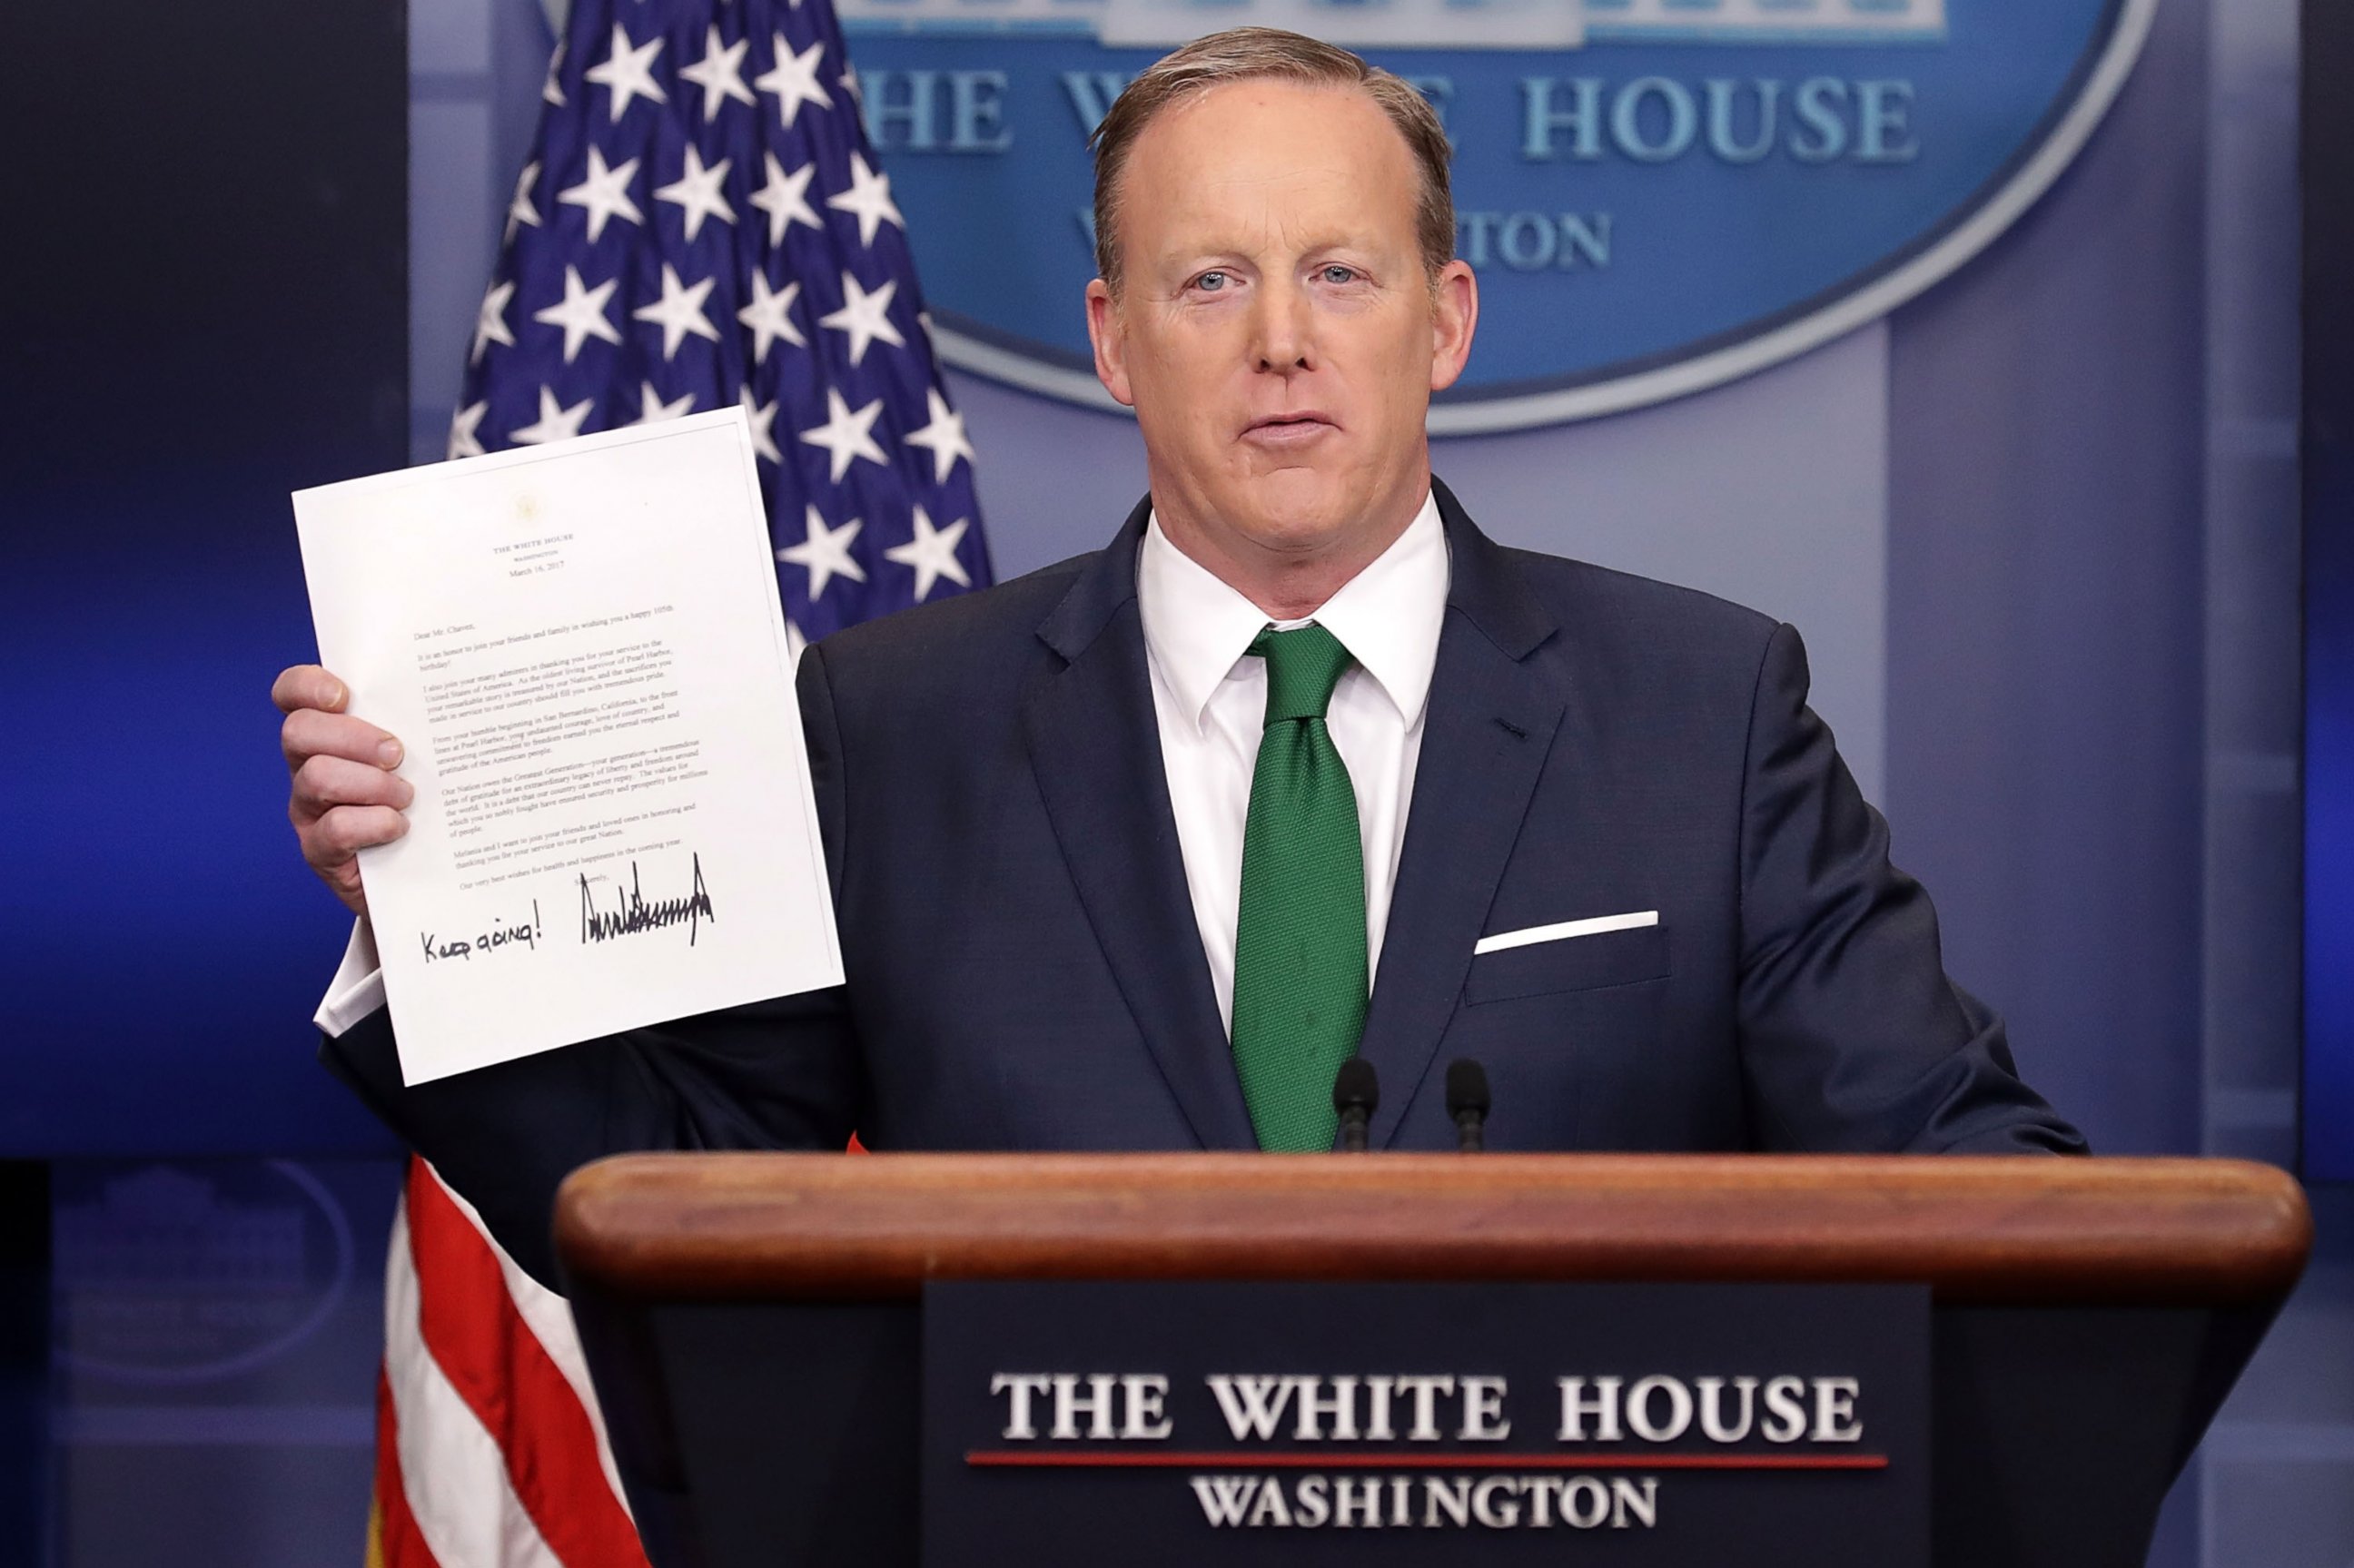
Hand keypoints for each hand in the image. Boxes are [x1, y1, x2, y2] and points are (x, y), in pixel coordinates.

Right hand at [273, 664, 412, 916]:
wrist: (423, 874)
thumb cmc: (425, 803)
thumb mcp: (424, 756)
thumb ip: (423, 723)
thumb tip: (467, 682)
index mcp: (328, 733)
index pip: (293, 695)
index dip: (307, 686)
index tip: (343, 695)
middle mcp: (308, 766)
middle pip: (298, 731)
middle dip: (352, 737)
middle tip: (397, 753)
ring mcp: (309, 809)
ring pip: (315, 777)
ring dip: (370, 783)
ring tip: (407, 795)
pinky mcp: (321, 851)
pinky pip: (335, 828)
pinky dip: (373, 823)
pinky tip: (400, 826)